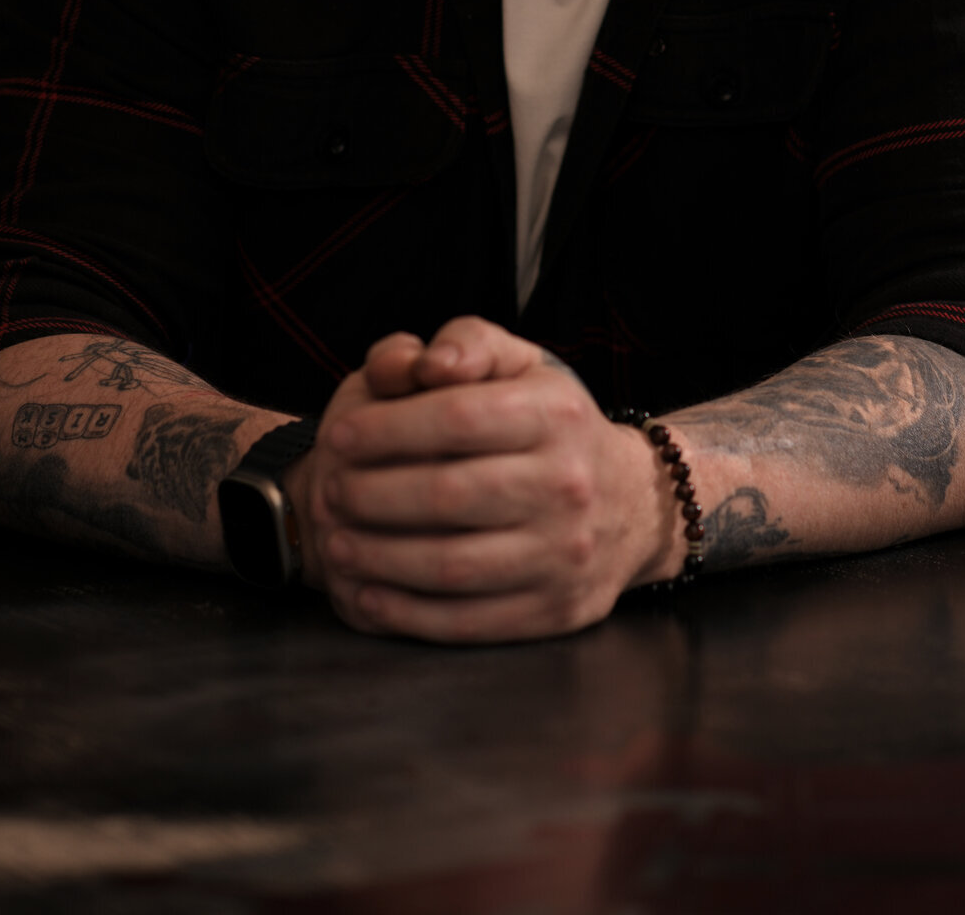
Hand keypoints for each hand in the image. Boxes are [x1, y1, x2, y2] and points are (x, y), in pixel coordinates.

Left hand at [289, 317, 681, 642]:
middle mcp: (567, 483)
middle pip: (448, 495)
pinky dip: (409, 613)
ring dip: (379, 558)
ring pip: (453, 565)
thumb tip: (427, 362)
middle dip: (372, 495)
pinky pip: (470, 620)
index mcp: (556, 414)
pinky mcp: (556, 610)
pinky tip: (370, 593)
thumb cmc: (552, 425)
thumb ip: (469, 344)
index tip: (340, 436)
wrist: (634, 505)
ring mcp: (565, 553)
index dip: (388, 429)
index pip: (458, 417)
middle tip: (330, 492)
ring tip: (338, 543)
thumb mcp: (523, 365)